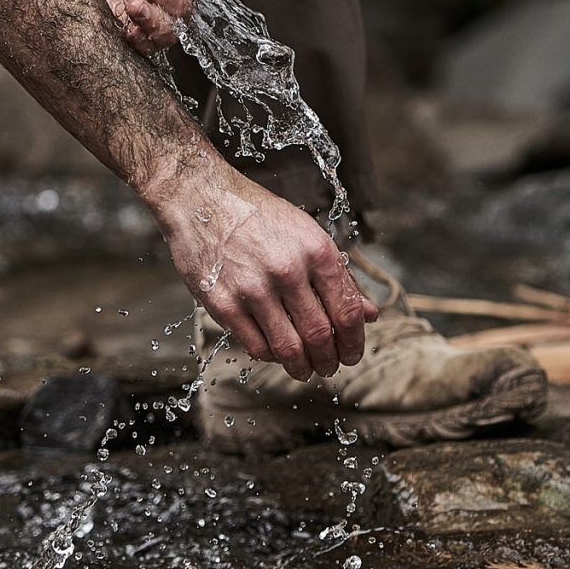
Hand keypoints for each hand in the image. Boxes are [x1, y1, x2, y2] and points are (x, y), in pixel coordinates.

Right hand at [146, 156, 375, 378]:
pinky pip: (256, 346)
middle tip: (329, 366)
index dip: (355, 341)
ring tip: (304, 369)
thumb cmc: (256, 214)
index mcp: (315, 250)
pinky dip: (270, 356)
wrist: (200, 198)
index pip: (348, 311)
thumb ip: (339, 275)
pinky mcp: (224, 303)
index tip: (352, 353)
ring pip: (289, 349)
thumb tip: (370, 313)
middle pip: (321, 335)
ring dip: (302, 367)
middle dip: (330, 360)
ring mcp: (254, 289)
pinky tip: (274, 352)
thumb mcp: (306, 233)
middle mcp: (288, 270)